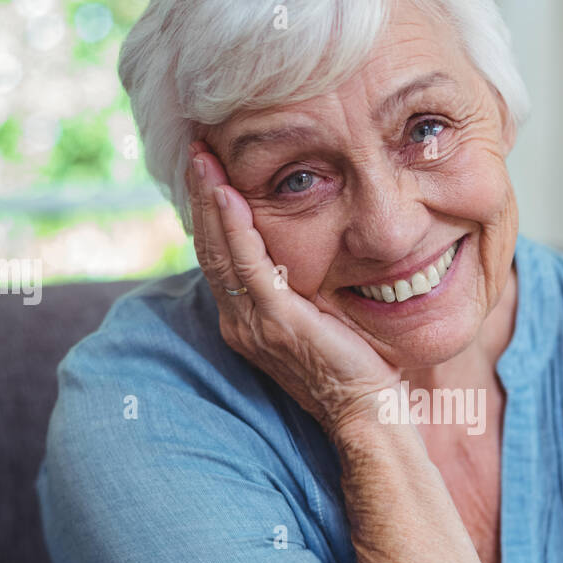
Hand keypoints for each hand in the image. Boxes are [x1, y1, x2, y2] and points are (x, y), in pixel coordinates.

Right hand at [186, 142, 400, 439]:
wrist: (366, 413)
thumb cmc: (355, 369)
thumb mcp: (321, 318)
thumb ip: (304, 287)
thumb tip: (311, 249)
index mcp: (248, 321)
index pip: (220, 257)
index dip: (210, 212)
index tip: (208, 170)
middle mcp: (241, 322)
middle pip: (211, 248)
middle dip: (202, 196)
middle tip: (196, 150)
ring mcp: (254, 324)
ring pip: (222, 252)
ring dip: (211, 202)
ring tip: (204, 160)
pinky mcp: (277, 323)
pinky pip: (248, 268)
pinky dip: (236, 229)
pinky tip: (229, 196)